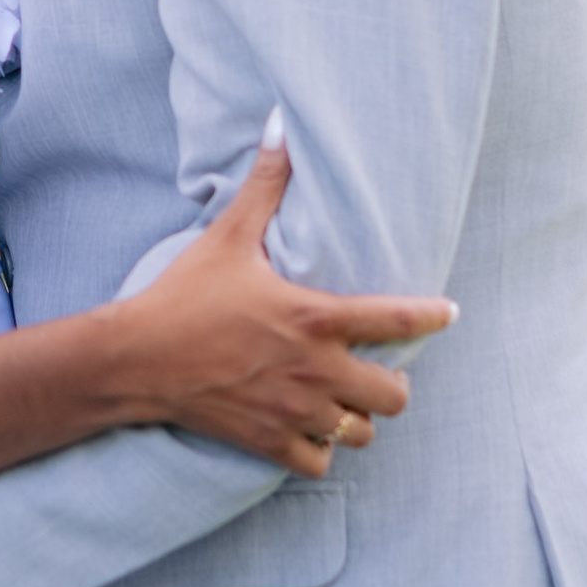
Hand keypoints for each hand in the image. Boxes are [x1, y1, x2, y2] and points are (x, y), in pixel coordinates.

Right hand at [115, 130, 454, 474]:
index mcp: (314, 319)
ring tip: (343, 400)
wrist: (137, 358)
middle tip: (374, 368)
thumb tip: (280, 124)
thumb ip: (264, 184)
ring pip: (362, 433)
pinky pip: (320, 463)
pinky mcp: (269, 443)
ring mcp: (294, 412)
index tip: (449, 312)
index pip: (397, 320)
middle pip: (394, 396)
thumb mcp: (228, 235)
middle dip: (391, 383)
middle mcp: (315, 371)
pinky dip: (321, 450)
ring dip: (358, 417)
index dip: (433, 317)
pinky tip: (309, 429)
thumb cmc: (184, 295)